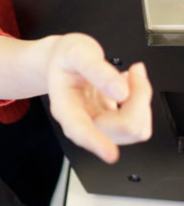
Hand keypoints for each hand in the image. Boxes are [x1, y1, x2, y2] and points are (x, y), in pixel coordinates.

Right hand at [45, 34, 151, 163]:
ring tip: (129, 76)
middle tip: (134, 73)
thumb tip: (120, 91)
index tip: (110, 154)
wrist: (63, 61)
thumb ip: (96, 68)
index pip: (79, 129)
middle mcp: (81, 122)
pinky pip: (139, 123)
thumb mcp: (76, 51)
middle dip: (138, 98)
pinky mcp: (113, 125)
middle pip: (121, 127)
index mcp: (64, 106)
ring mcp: (99, 125)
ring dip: (142, 101)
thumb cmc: (66, 58)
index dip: (95, 142)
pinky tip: (129, 86)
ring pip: (135, 129)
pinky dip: (141, 102)